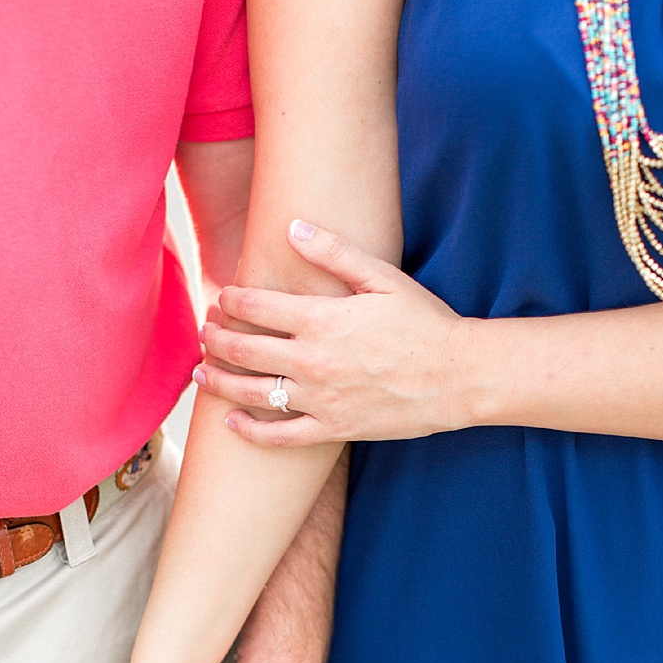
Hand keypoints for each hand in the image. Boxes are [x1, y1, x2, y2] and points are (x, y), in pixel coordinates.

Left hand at [196, 219, 473, 446]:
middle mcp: (312, 360)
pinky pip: (280, 435)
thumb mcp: (384, 278)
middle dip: (216, 337)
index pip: (254, 304)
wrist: (461, 377)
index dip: (231, 298)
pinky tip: (232, 422)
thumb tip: (292, 227)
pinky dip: (250, 430)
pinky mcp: (333, 428)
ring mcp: (320, 398)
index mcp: (320, 318)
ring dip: (219, 381)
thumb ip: (335, 252)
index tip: (225, 297)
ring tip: (202, 373)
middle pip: (243, 347)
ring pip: (251, 391)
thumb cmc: (427, 323)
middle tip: (207, 331)